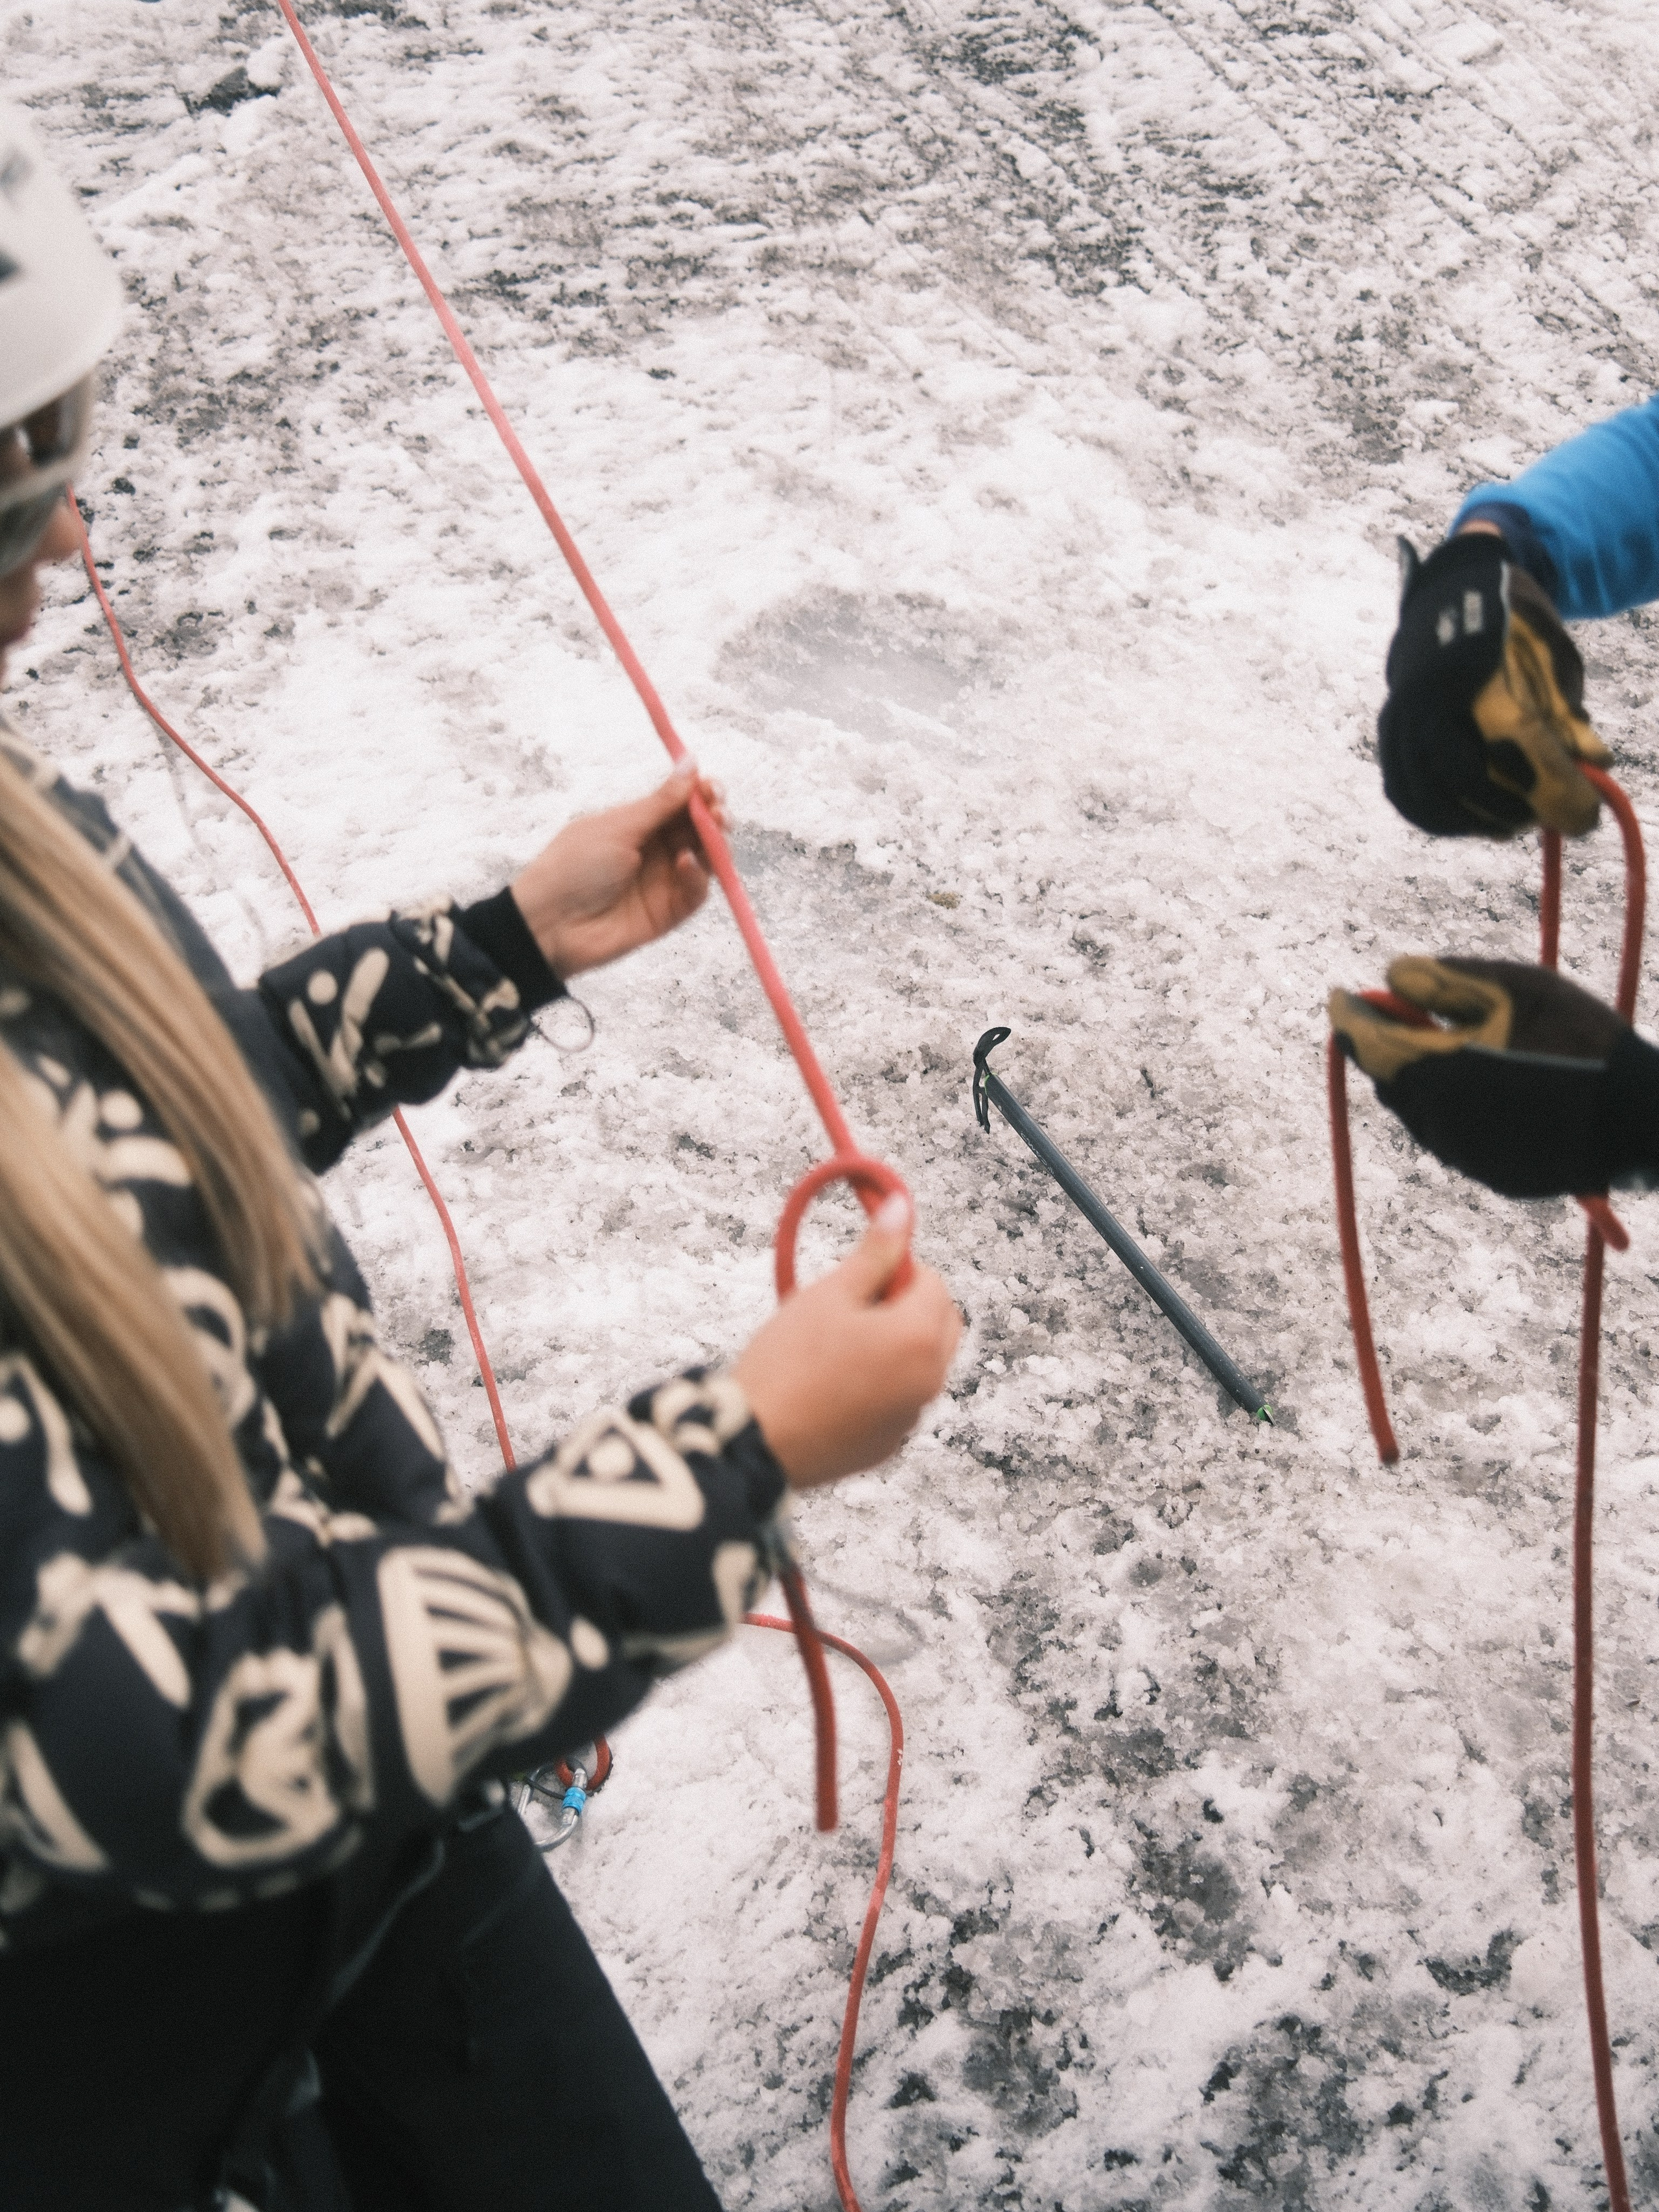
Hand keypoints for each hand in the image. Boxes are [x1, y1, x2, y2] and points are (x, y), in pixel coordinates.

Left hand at [511, 761, 727, 978]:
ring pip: (706, 860)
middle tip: (719, 813)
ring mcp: (663, 882)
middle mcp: (655, 851)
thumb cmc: (573, 867)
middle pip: (700, 830)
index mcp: (639, 824)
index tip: (712, 787)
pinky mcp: (668, 913)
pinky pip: (696, 892)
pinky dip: (697, 877)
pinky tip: (684, 864)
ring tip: (713, 832)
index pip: (682, 803)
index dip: (701, 793)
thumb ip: (662, 801)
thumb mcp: (619, 826)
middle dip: (715, 817)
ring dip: (714, 845)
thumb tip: (691, 761)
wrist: (550, 924)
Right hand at [732, 1195, 961, 1489]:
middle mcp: (928, 1380)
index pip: (934, 1283)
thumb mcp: (831, 1294)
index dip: (899, 1268)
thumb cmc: (787, 1363)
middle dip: (908, 1304)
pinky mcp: (888, 1445)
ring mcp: (911, 1418)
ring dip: (896, 1344)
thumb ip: (875, 1252)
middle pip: (941, 1324)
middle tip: (854, 1303)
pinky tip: (831, 1383)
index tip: (861, 1271)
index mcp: (919, 1337)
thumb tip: (902, 1208)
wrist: (754, 1442)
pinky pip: (899, 1400)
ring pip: (921, 1363)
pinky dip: (881, 1383)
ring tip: (836, 1344)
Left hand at [1329, 956, 1653, 1197]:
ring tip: (1441, 1050)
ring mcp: (1465, 1156)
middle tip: (1391, 1016)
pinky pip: (1453, 1138)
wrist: (1640, 1116)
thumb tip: (1392, 974)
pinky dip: (1451, 1111)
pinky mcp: (1490, 1175)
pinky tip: (1479, 1089)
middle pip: (1389, 1081)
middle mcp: (1441, 1122)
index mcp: (1440, 1072)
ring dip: (1418, 1081)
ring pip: (1418, 1114)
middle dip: (1385, 1048)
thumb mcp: (1519, 986)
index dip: (1350, 1015)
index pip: (1370, 1042)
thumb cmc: (1583, 1038)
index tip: (1340, 995)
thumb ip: (1448, 978)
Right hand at [1377, 533, 1609, 837]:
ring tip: (1506, 825)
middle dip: (1506, 808)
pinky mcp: (1387, 731)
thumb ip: (1567, 713)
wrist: (1453, 586)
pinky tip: (1468, 821)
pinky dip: (1434, 814)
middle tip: (1540, 819)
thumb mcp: (1551, 656)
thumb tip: (1596, 766)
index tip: (1584, 814)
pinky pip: (1402, 788)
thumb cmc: (1510, 623)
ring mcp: (1400, 711)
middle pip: (1460, 773)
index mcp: (1476, 661)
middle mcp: (1429, 688)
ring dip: (1468, 820)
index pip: (1516, 738)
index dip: (1553, 783)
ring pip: (1422, 790)